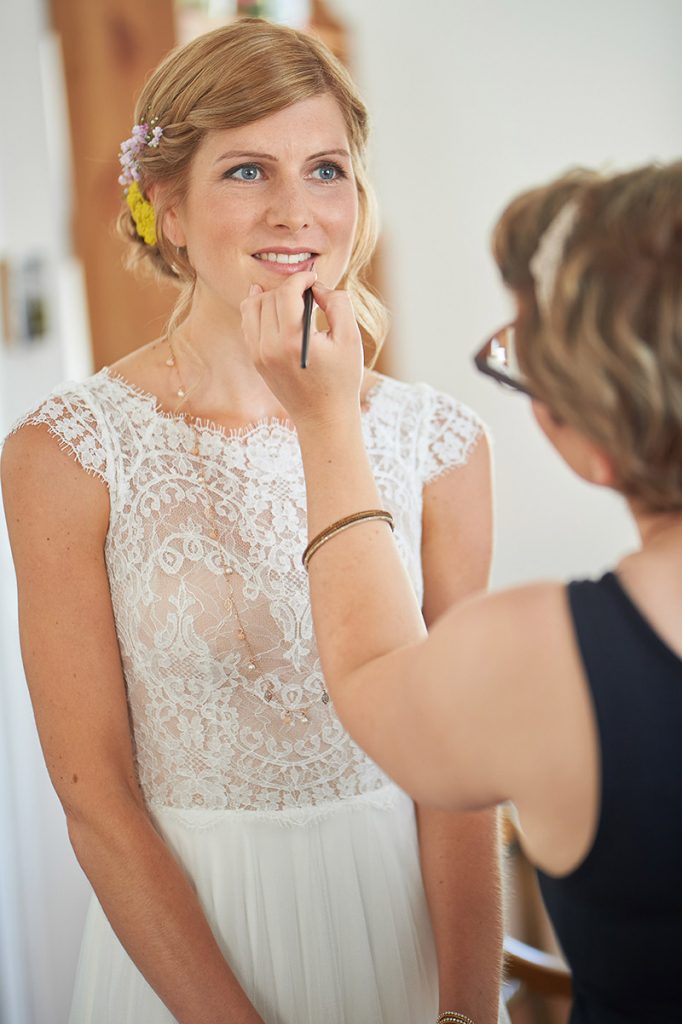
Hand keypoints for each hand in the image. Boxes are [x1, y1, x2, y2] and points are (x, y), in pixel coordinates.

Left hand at [241, 270, 363, 429]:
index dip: (301, 278)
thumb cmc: (341, 380)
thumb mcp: (350, 339)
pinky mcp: (256, 360)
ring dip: (271, 296)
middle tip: (308, 290)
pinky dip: (260, 311)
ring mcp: (258, 354)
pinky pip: (249, 324)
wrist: (323, 418)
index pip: (286, 292)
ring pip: (252, 307)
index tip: (314, 278)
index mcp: (291, 341)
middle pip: (269, 297)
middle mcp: (268, 347)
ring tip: (291, 299)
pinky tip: (275, 309)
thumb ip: (338, 304)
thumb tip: (318, 287)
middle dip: (289, 287)